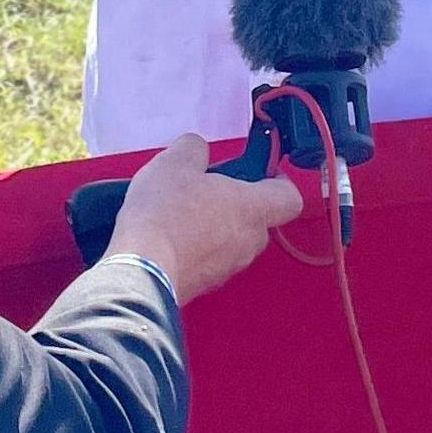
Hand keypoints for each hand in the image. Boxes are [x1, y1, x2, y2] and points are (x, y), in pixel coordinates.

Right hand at [106, 134, 305, 300]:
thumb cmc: (165, 215)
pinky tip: (169, 236)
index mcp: (252, 208)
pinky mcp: (204, 284)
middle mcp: (248, 241)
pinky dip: (196, 247)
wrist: (141, 269)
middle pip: (258, 219)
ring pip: (232, 240)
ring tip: (181, 211)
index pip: (290, 197)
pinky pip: (209, 259)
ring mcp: (227, 267)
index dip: (279, 181)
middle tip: (210, 187)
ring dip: (214, 226)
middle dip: (236, 202)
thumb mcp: (175, 162)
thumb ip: (194, 148)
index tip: (264, 171)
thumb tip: (195, 149)